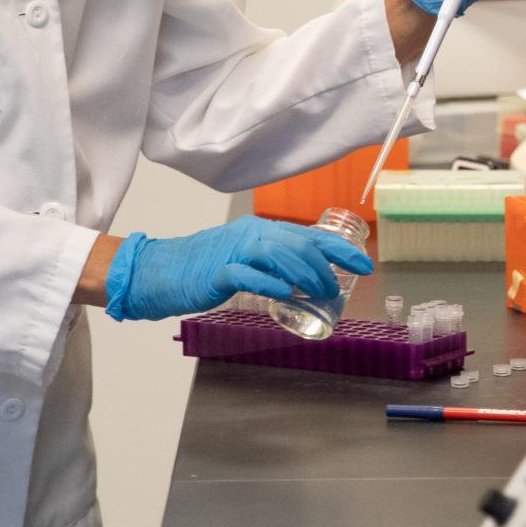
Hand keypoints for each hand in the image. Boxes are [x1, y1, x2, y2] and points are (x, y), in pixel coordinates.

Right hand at [102, 216, 373, 322]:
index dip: (341, 249)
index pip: (310, 235)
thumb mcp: (247, 258)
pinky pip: (247, 275)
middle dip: (325, 267)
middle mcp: (252, 235)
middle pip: (299, 244)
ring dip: (304, 275)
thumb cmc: (205, 266)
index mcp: (262, 230)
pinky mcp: (216, 272)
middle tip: (335, 290)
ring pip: (278, 255)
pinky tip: (285, 296)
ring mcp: (233, 251)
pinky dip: (269, 284)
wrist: (161, 270)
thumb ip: (275, 264)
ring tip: (318, 293)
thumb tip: (309, 280)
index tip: (364, 264)